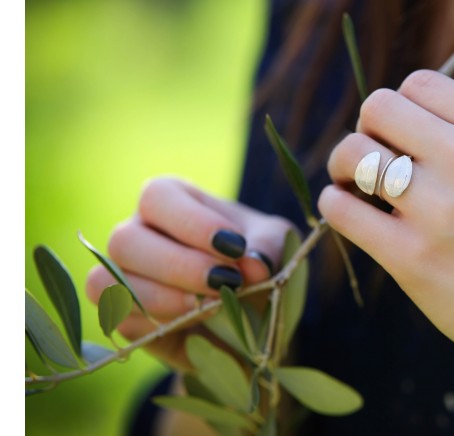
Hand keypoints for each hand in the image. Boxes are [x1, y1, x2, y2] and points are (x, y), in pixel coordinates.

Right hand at [85, 177, 292, 369]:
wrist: (256, 312)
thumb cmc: (258, 260)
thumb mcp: (275, 245)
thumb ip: (267, 249)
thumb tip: (255, 267)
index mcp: (172, 201)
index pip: (158, 196)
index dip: (192, 223)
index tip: (236, 247)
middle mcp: (138, 233)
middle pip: (125, 240)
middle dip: (179, 265)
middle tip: (226, 282)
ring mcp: (124, 276)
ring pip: (109, 282)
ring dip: (163, 297)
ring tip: (213, 306)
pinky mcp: (125, 319)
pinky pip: (120, 321)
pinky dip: (158, 324)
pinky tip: (197, 324)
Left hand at [319, 70, 453, 433]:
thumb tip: (389, 121)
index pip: (419, 83)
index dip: (402, 110)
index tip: (405, 139)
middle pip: (378, 106)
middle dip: (367, 130)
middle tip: (376, 161)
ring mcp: (440, 210)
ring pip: (352, 152)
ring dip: (343, 166)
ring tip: (359, 189)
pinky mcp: (412, 258)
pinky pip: (341, 208)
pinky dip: (336, 205)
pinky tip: (352, 215)